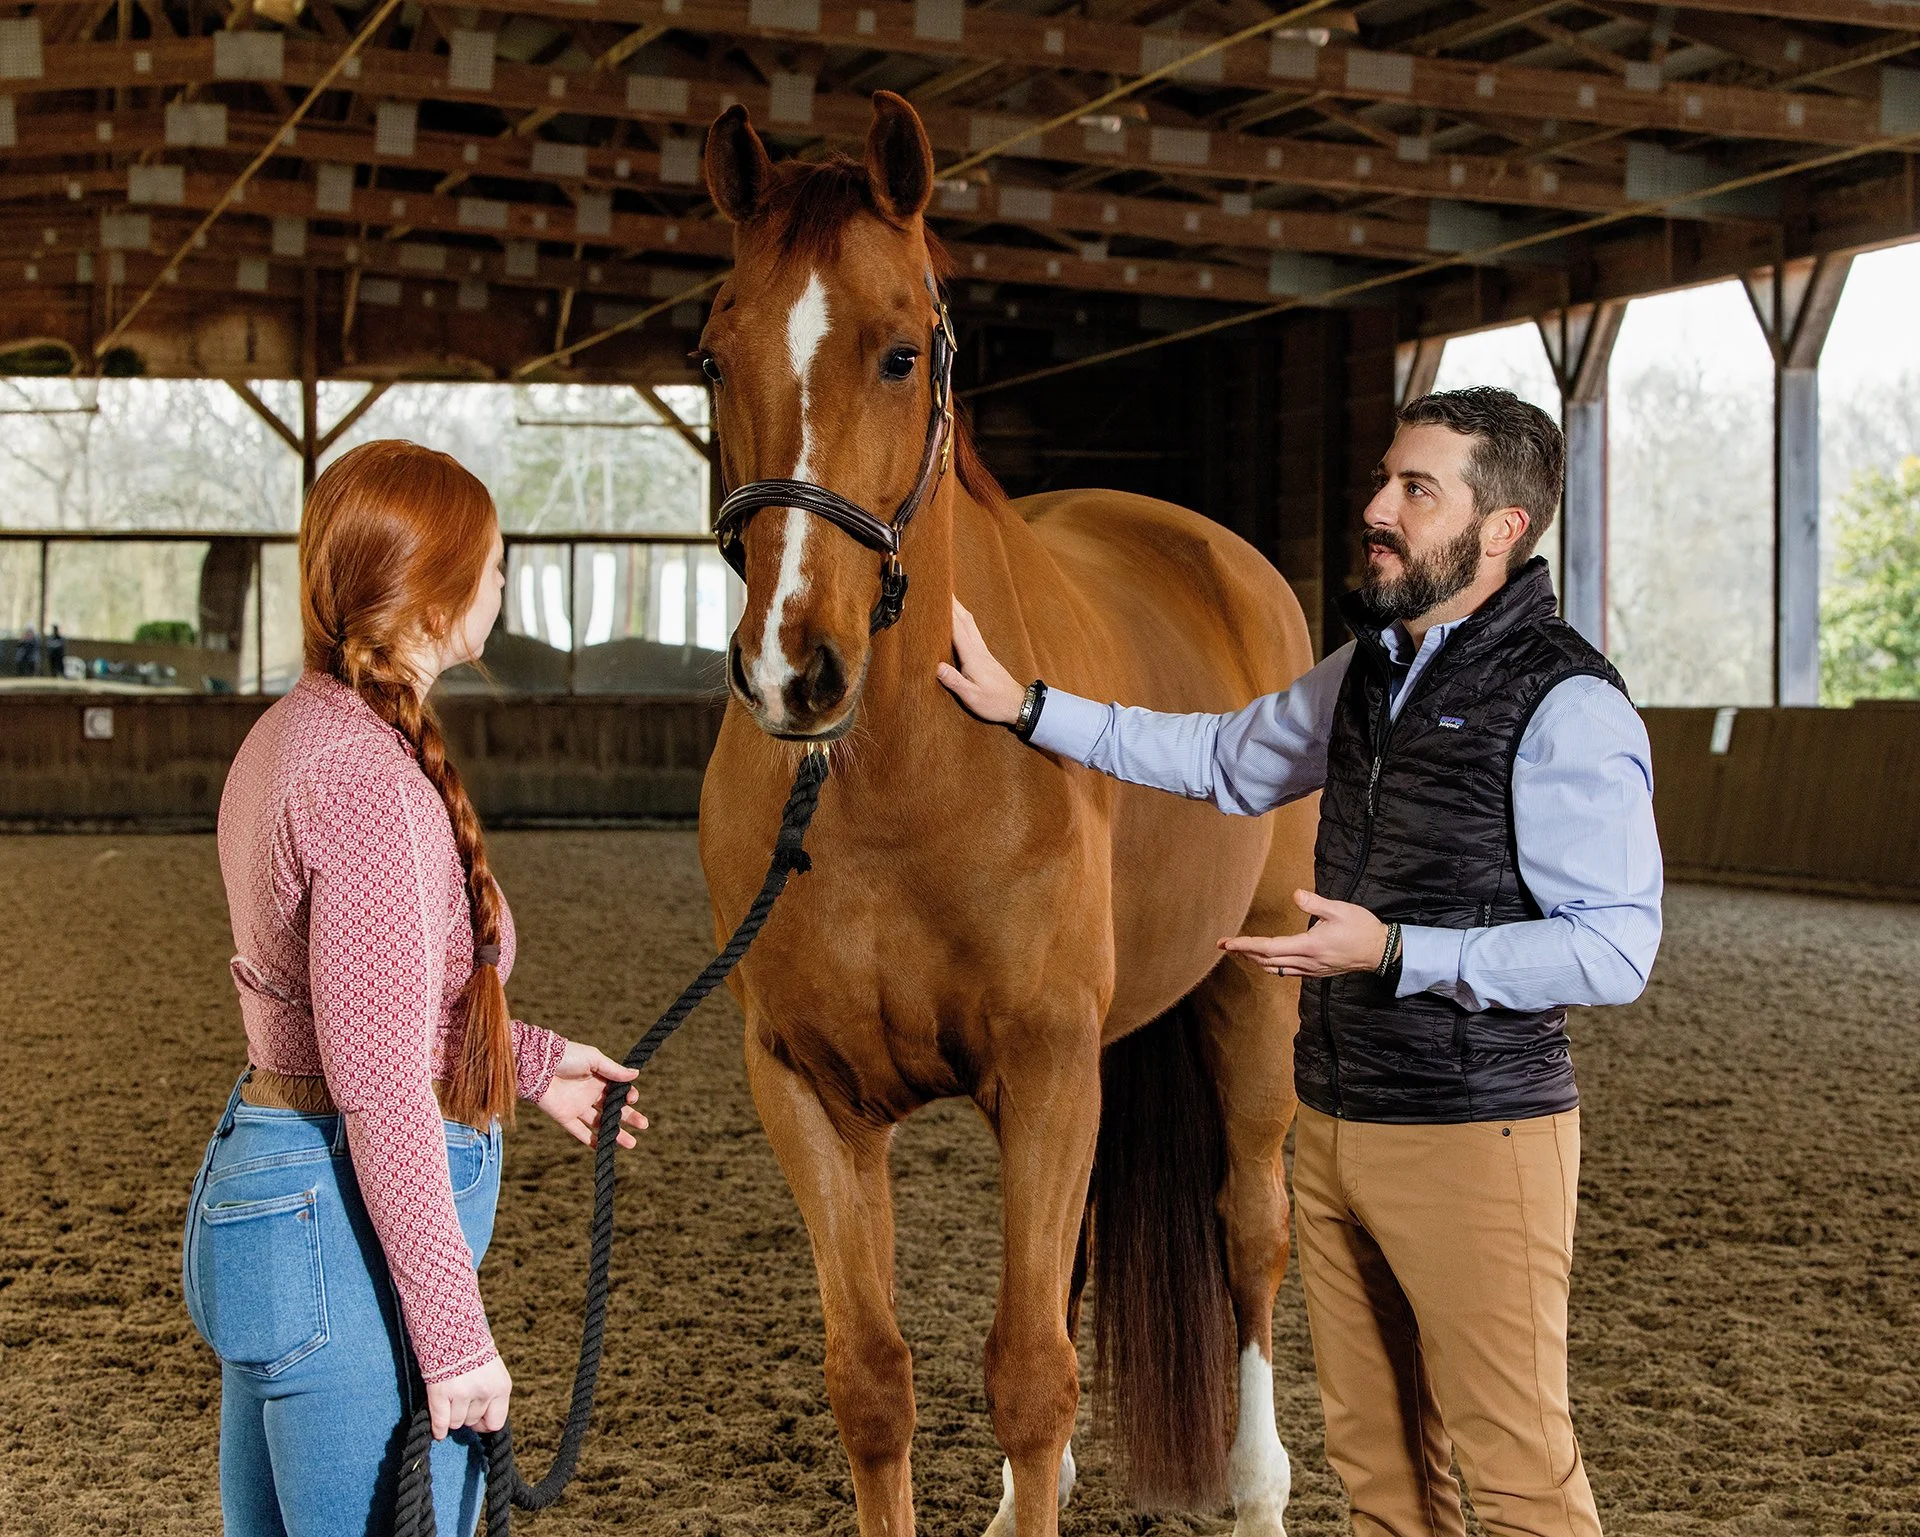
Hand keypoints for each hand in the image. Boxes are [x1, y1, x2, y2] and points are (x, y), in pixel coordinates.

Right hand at [427, 1355, 510, 1439]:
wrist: (452, 1328)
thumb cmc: (473, 1351)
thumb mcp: (493, 1371)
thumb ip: (491, 1395)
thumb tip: (483, 1424)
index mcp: (501, 1387)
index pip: (496, 1423)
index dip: (484, 1423)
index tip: (477, 1418)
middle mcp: (484, 1392)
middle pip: (472, 1422)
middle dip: (465, 1413)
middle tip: (460, 1396)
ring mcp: (462, 1393)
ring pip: (456, 1423)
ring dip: (451, 1415)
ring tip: (450, 1397)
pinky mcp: (441, 1393)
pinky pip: (440, 1423)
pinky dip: (438, 1429)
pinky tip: (438, 1429)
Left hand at [536, 1040, 648, 1147]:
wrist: (537, 1065)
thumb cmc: (566, 1056)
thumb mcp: (594, 1059)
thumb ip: (614, 1070)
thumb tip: (636, 1074)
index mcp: (598, 1077)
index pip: (618, 1090)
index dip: (628, 1096)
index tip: (632, 1099)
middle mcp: (589, 1093)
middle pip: (613, 1109)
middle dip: (629, 1117)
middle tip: (643, 1125)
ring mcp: (578, 1106)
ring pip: (600, 1123)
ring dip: (615, 1133)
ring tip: (632, 1143)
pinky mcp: (565, 1117)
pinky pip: (580, 1132)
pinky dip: (591, 1141)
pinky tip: (603, 1148)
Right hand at [935, 597, 1027, 724]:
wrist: (1018, 705)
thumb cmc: (994, 702)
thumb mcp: (972, 696)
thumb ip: (955, 681)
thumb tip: (937, 667)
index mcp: (973, 657)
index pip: (957, 628)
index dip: (947, 611)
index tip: (937, 596)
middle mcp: (979, 650)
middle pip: (965, 620)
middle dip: (953, 603)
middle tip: (941, 588)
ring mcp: (983, 651)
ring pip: (970, 624)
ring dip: (959, 609)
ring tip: (949, 599)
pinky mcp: (985, 656)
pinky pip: (972, 632)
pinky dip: (964, 621)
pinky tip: (960, 622)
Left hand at [1220, 890, 1390, 978]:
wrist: (1380, 952)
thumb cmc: (1361, 928)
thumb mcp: (1339, 910)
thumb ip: (1315, 903)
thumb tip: (1295, 895)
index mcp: (1308, 946)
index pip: (1268, 947)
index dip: (1244, 945)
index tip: (1226, 943)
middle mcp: (1306, 962)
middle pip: (1266, 961)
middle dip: (1243, 953)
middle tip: (1225, 945)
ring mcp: (1310, 969)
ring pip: (1275, 968)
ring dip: (1255, 960)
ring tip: (1241, 950)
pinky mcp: (1316, 971)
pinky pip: (1286, 971)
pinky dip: (1270, 964)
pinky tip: (1266, 958)